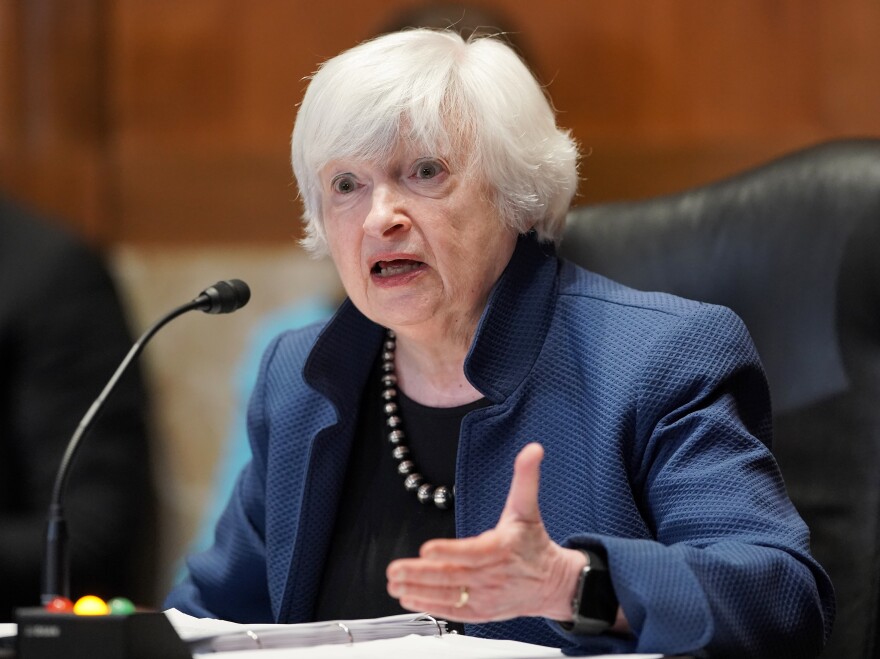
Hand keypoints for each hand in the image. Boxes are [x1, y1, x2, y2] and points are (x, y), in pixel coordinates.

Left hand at [386, 442, 585, 621]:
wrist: (552, 583)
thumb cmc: (533, 543)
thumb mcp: (527, 507)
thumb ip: (526, 477)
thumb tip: (533, 449)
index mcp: (502, 548)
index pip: (473, 552)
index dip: (449, 551)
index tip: (426, 548)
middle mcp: (492, 576)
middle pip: (453, 575)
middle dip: (420, 574)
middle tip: (395, 569)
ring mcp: (486, 597)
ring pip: (448, 595)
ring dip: (418, 590)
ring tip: (394, 583)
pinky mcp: (481, 612)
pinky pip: (453, 611)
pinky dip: (430, 606)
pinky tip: (409, 597)